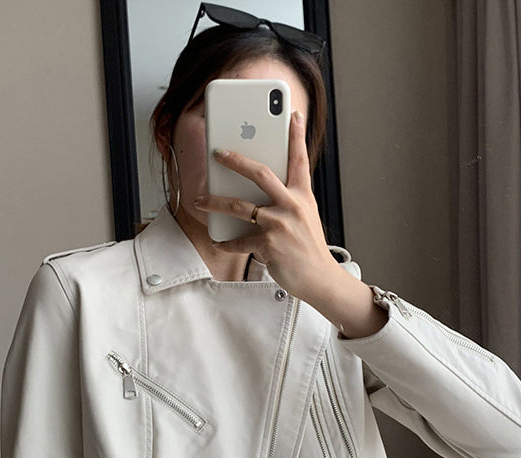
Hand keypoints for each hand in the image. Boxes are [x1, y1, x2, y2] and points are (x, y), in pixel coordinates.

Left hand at [194, 110, 338, 302]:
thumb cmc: (309, 248)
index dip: (297, 135)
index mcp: (303, 195)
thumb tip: (261, 191)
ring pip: (240, 206)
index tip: (293, 114)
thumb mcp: (305, 217)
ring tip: (200, 201)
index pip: (300, 159)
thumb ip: (288, 200)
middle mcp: (292, 205)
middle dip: (235, 160)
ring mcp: (280, 224)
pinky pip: (240, 240)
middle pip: (260, 173)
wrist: (320, 279)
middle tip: (218, 152)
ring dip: (215, 202)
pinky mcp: (269, 245)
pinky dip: (227, 241)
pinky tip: (219, 240)